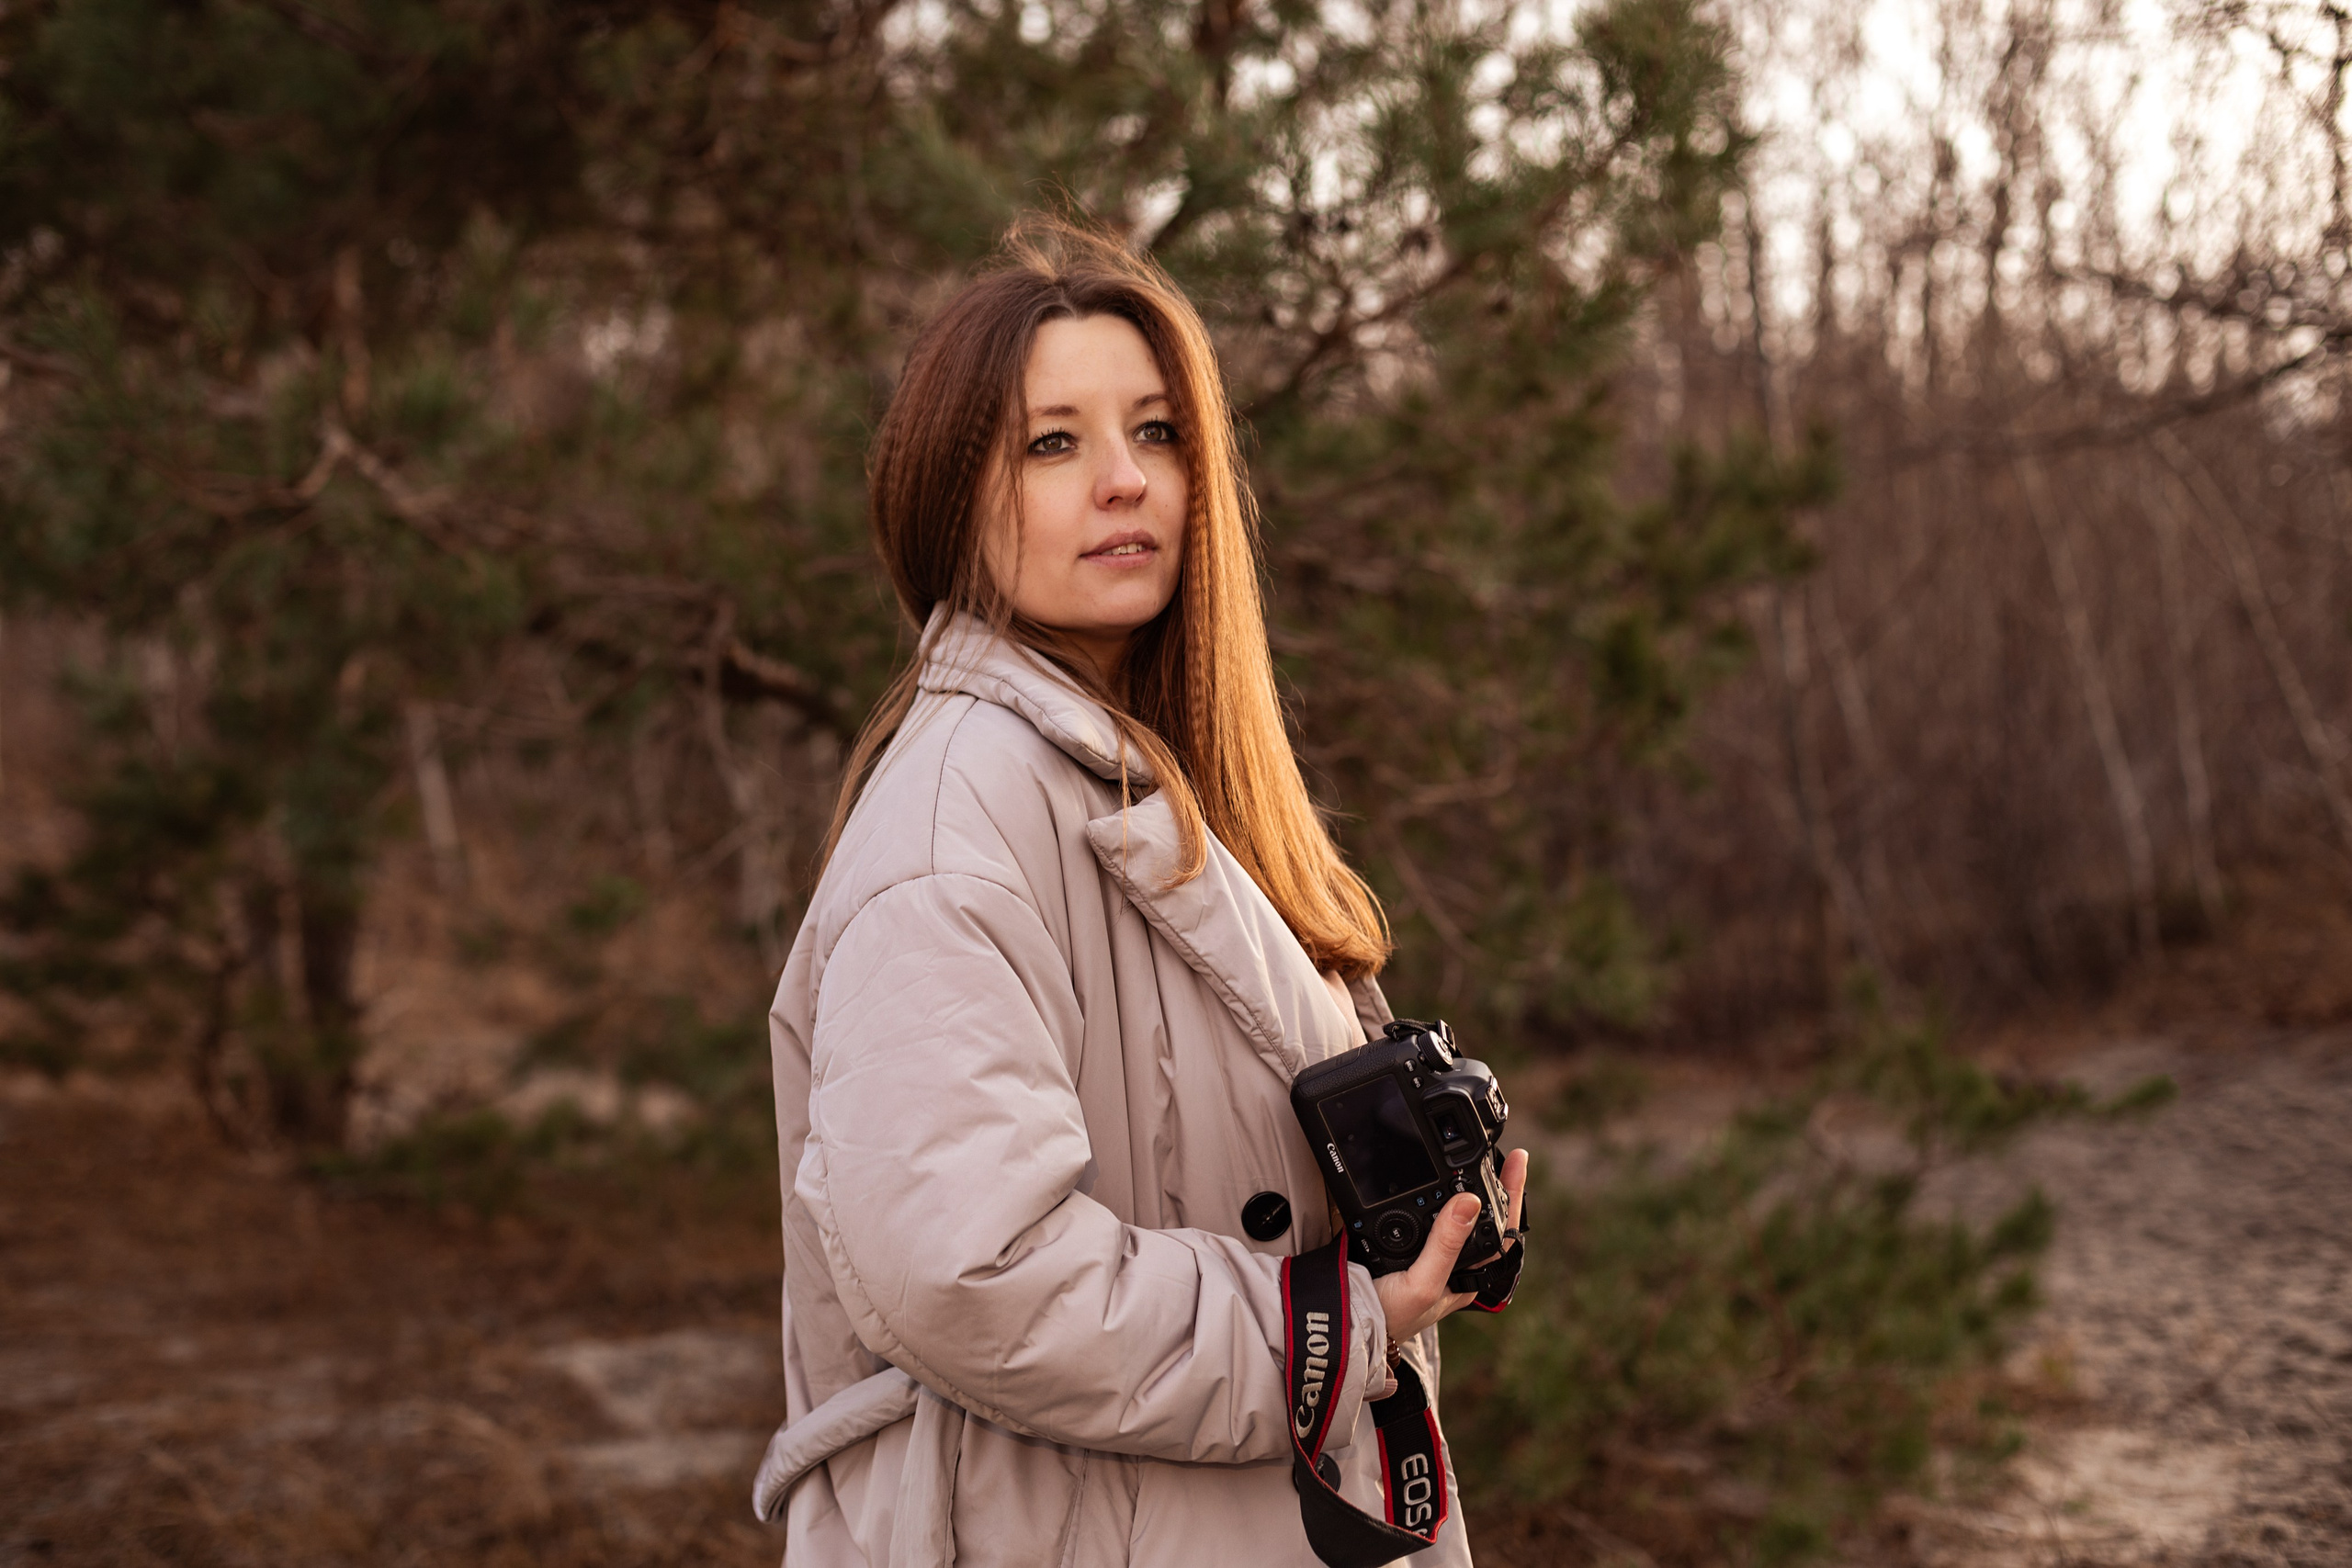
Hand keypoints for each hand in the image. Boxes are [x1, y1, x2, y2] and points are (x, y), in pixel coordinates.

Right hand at [1372, 1147, 1528, 1346]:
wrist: (1348, 1323)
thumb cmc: (1389, 1316)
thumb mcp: (1421, 1282)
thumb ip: (1445, 1246)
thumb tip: (1469, 1202)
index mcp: (1467, 1276)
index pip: (1502, 1232)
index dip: (1511, 1194)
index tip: (1517, 1159)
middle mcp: (1455, 1267)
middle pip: (1486, 1223)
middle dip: (1499, 1188)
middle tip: (1507, 1155)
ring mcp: (1434, 1258)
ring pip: (1462, 1221)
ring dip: (1473, 1191)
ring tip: (1484, 1165)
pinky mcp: (1410, 1249)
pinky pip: (1434, 1220)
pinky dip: (1441, 1199)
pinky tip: (1442, 1186)